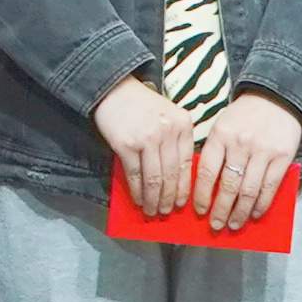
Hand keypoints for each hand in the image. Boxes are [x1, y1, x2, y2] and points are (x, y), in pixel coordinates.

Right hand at [95, 76, 203, 215]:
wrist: (114, 89)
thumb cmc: (142, 106)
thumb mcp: (168, 116)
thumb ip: (175, 141)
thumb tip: (176, 180)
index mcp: (183, 124)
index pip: (187, 164)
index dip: (184, 188)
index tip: (182, 203)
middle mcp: (168, 131)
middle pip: (172, 174)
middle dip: (169, 198)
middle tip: (166, 212)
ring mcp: (147, 138)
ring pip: (155, 179)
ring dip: (154, 199)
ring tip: (152, 211)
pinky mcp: (126, 144)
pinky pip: (135, 175)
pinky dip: (137, 191)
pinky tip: (138, 200)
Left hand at [190, 91, 301, 231]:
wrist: (276, 98)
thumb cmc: (243, 117)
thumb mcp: (222, 126)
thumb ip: (214, 152)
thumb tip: (205, 188)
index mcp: (220, 136)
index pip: (207, 172)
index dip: (202, 195)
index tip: (199, 211)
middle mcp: (240, 144)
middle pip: (228, 186)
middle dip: (220, 210)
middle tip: (216, 226)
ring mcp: (262, 151)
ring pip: (249, 191)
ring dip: (240, 212)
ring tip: (234, 224)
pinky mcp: (282, 157)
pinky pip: (270, 187)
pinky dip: (261, 204)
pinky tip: (255, 214)